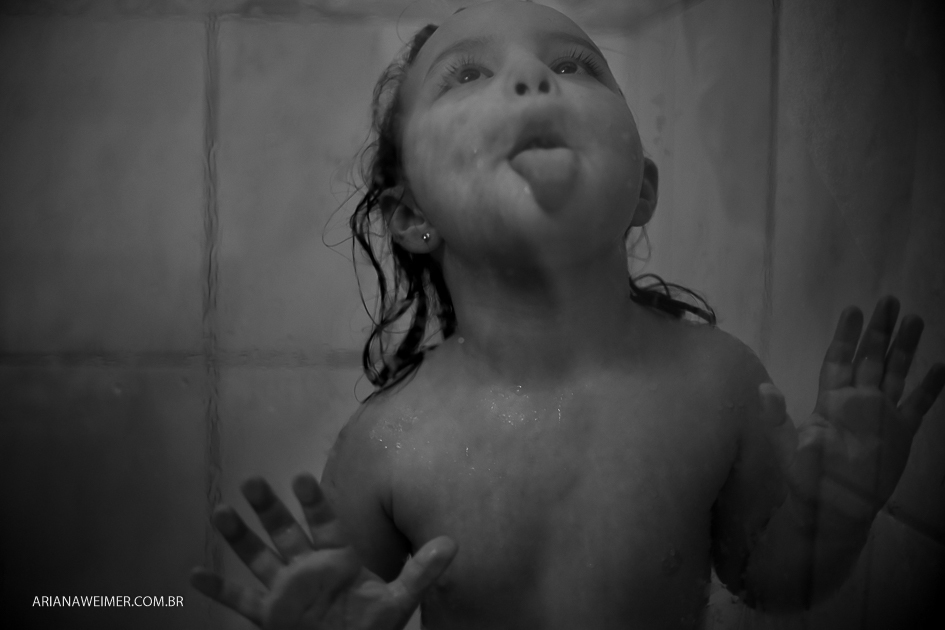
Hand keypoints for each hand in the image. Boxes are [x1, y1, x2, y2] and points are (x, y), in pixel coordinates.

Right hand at [190, 474, 456, 628]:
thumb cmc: (371, 628)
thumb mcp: (397, 601)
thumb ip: (422, 571)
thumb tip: (453, 543)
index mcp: (337, 557)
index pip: (324, 523)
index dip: (313, 502)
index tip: (300, 479)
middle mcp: (307, 566)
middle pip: (284, 531)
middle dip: (269, 508)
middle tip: (253, 481)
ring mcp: (285, 589)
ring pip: (258, 557)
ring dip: (239, 537)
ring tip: (220, 511)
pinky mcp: (269, 615)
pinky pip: (239, 601)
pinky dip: (218, 590)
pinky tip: (195, 573)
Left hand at [760, 296, 944, 524]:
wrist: (835, 510)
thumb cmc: (807, 481)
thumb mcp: (787, 450)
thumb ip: (777, 419)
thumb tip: (764, 388)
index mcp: (831, 400)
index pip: (839, 359)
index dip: (845, 335)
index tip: (853, 309)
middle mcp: (858, 400)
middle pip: (870, 357)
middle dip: (879, 330)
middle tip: (890, 300)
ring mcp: (881, 413)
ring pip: (896, 372)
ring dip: (905, 347)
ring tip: (917, 320)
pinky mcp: (902, 431)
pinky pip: (918, 404)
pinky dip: (930, 386)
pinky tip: (940, 366)